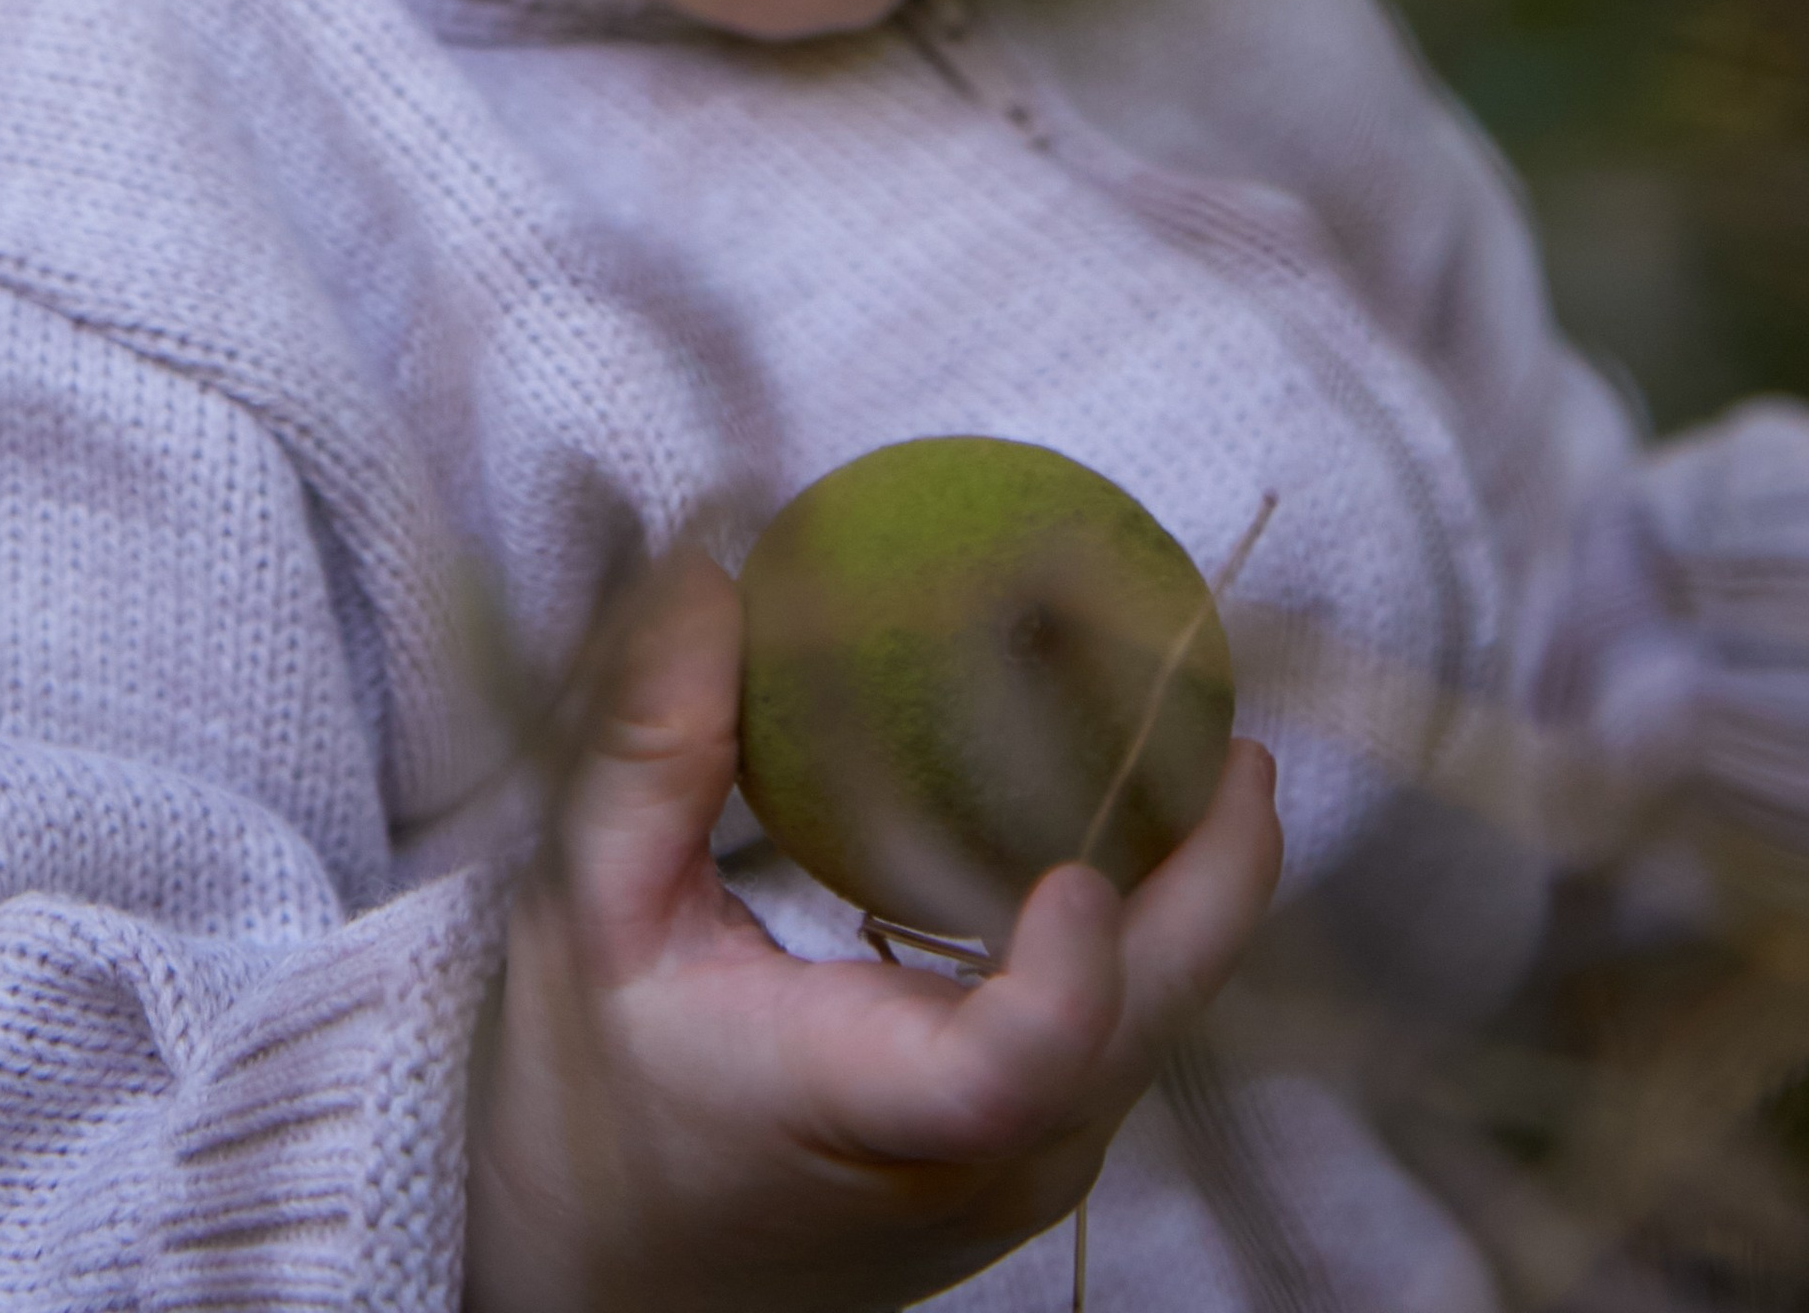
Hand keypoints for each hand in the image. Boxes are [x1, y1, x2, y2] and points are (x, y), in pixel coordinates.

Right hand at [463, 544, 1282, 1312]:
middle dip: (1212, 878)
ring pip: (1153, 1034)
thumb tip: (709, 567)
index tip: (1080, 866)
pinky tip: (1132, 824)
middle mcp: (977, 1162)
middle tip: (1225, 726)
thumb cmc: (583, 1105)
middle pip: (1139, 1032)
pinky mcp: (1025, 1159)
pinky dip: (1150, 932)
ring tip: (1197, 742)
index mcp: (863, 1108)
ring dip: (1194, 897)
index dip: (1073, 975)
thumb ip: (651, 748)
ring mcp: (1020, 1172)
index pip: (1014, 1071)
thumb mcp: (591, 914)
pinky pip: (1120, 1038)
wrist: (601, 1277)